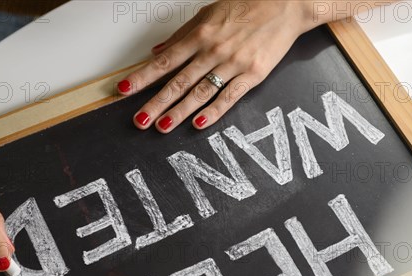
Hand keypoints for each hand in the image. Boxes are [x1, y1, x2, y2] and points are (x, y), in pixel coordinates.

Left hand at [118, 0, 321, 132]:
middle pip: (178, 81)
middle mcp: (214, 50)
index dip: (143, 77)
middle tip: (139, 120)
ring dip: (179, 112)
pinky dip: (213, 111)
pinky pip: (229, 97)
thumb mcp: (208, 13)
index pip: (165, 61)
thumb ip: (182, 35)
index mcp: (201, 34)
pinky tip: (198, 123)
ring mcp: (233, 64)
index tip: (125, 90)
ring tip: (162, 126)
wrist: (285, 4)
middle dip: (156, 102)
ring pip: (200, 92)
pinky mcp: (252, 75)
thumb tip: (158, 51)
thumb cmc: (246, 6)